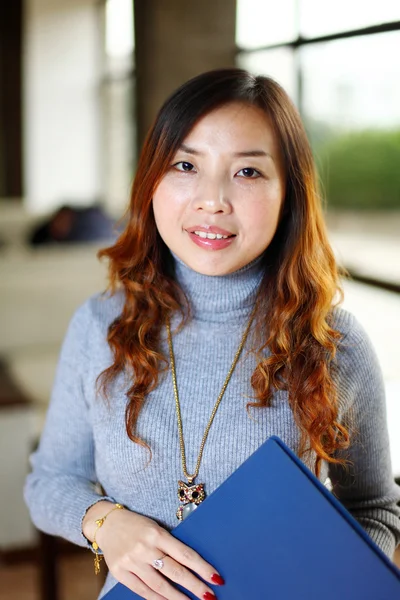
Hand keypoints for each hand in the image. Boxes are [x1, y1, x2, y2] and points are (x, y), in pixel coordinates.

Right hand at [85, 503, 223, 599]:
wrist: (107, 523)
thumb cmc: (137, 525)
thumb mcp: (155, 527)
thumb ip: (170, 544)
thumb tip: (192, 564)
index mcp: (157, 533)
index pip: (185, 554)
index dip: (202, 568)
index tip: (216, 578)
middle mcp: (145, 548)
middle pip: (175, 572)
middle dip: (195, 586)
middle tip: (209, 596)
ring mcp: (132, 562)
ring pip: (159, 586)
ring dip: (178, 598)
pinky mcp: (120, 572)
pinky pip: (142, 591)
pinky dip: (157, 599)